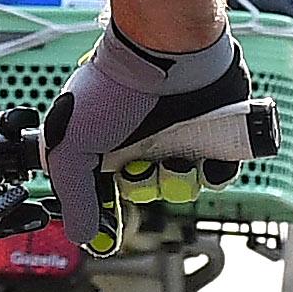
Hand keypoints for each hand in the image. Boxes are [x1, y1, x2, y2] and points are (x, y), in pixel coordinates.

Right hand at [45, 25, 258, 253]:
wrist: (164, 53)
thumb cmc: (113, 90)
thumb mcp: (72, 148)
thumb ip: (74, 197)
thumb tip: (84, 238)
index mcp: (104, 143)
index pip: (106, 192)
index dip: (109, 210)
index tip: (110, 223)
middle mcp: (141, 140)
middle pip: (147, 192)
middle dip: (145, 187)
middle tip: (140, 167)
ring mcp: (179, 136)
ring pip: (183, 185)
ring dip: (178, 180)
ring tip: (175, 158)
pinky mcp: (213, 133)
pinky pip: (220, 172)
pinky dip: (214, 172)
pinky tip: (205, 161)